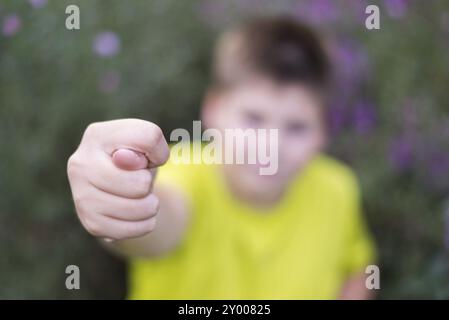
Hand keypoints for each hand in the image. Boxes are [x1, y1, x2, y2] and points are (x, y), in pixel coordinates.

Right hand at [67, 119, 169, 239]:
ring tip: (142, 198)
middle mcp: (81, 164)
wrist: (120, 186)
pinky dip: (145, 224)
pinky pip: (132, 230)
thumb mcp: (147, 145)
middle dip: (149, 184)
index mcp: (97, 135)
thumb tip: (128, 160)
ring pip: (138, 208)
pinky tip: (138, 215)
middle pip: (140, 184)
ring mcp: (81, 195)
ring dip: (151, 206)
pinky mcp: (90, 222)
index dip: (159, 152)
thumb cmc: (137, 159)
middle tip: (141, 182)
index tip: (148, 156)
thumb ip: (147, 141)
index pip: (147, 138)